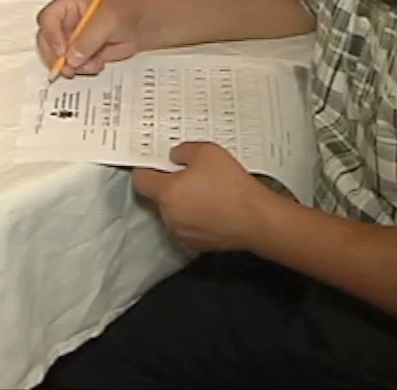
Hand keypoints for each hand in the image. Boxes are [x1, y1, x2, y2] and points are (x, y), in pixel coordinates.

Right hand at [36, 0, 145, 76]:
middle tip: (70, 68)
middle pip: (46, 41)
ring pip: (56, 57)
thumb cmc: (126, 14)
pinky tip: (96, 64)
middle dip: (57, 57)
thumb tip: (72, 58)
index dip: (51, 37)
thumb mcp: (106, 23)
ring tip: (92, 64)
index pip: (47, 20)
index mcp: (67, 4)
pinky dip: (81, 70)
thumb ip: (87, 40)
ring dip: (72, 66)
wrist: (140, 28)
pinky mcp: (77, 53)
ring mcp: (69, 38)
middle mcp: (64, 21)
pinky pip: (70, 66)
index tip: (62, 53)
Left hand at [132, 143, 270, 252]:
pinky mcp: (196, 244)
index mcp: (166, 193)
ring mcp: (181, 232)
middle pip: (158, 196)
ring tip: (207, 192)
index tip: (157, 164)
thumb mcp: (206, 152)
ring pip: (173, 212)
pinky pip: (188, 226)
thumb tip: (175, 156)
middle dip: (170, 185)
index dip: (148, 169)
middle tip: (191, 175)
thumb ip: (183, 151)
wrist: (256, 219)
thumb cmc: (232, 186)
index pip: (140, 180)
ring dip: (183, 202)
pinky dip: (195, 218)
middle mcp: (168, 216)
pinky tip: (213, 208)